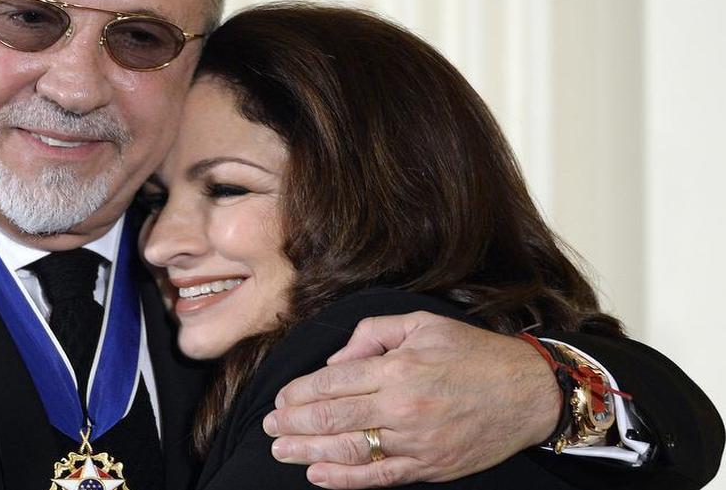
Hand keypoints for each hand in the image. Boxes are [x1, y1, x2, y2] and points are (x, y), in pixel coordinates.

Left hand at [263, 311, 560, 487]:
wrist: (529, 393)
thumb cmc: (474, 354)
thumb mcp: (422, 324)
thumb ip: (372, 334)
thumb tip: (335, 361)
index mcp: (398, 368)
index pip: (333, 383)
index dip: (300, 393)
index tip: (281, 398)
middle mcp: (402, 406)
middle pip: (333, 418)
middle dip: (294, 423)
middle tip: (269, 426)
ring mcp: (415, 441)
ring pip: (349, 449)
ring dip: (308, 451)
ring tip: (281, 450)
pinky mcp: (429, 466)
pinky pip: (379, 476)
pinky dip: (345, 478)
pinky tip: (318, 474)